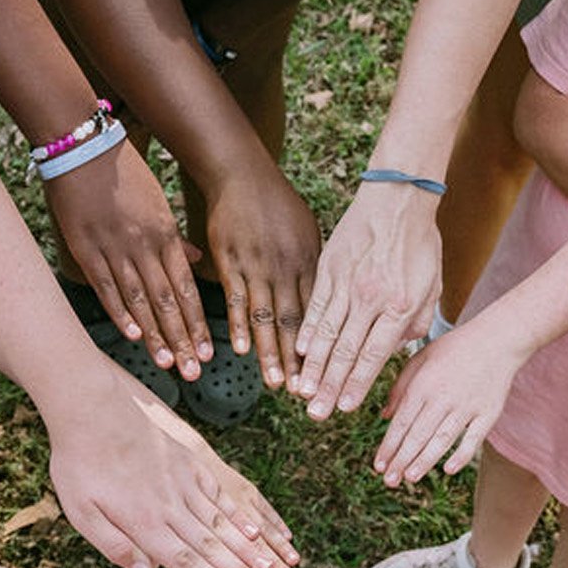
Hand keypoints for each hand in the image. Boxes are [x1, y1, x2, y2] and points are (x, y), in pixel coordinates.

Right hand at [46, 142, 211, 379]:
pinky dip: (120, 312)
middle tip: (194, 370)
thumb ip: (176, 237)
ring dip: (155, 334)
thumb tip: (198, 260)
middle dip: (182, 339)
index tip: (207, 351)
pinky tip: (133, 336)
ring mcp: (115, 248)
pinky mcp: (86, 248)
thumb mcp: (158, 203)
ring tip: (168, 364)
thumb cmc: (124, 173)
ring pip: (140, 300)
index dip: (197, 322)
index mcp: (165, 235)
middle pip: (168, 301)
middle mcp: (145, 245)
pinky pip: (107, 286)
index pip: (187, 288)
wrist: (84, 145)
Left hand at [47, 378, 298, 567]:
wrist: (90, 405)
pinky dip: (239, 515)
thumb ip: (112, 543)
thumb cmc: (79, 461)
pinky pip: (220, 494)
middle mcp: (170, 505)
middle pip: (211, 546)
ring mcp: (183, 481)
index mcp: (142, 521)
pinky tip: (254, 529)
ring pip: (221, 522)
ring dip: (247, 548)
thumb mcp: (80, 509)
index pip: (185, 561)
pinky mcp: (189, 462)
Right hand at [204, 163, 319, 390]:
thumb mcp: (312, 233)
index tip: (331, 374)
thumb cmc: (280, 205)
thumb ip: (321, 268)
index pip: (321, 312)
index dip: (326, 345)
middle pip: (296, 321)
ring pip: (266, 316)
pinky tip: (241, 350)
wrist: (242, 175)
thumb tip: (337, 301)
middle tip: (305, 393)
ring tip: (274, 384)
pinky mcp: (230, 262)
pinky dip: (238, 326)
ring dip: (270, 352)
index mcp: (311, 262)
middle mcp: (286, 267)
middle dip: (300, 360)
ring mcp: (257, 266)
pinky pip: (235, 298)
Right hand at [293, 182, 442, 419]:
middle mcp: (372, 298)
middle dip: (329, 387)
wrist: (398, 197)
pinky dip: (307, 330)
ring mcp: (348, 283)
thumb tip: (399, 349)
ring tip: (302, 392)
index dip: (358, 384)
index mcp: (400, 305)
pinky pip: (316, 305)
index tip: (344, 408)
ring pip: (327, 333)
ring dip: (313, 367)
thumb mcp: (432, 284)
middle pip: (347, 352)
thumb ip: (417, 320)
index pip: (374, 354)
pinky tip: (299, 351)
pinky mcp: (329, 268)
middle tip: (316, 414)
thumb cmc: (420, 243)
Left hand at [372, 327, 524, 487]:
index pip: (402, 421)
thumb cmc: (454, 349)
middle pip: (418, 434)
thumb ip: (400, 387)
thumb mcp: (420, 358)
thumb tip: (385, 417)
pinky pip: (473, 439)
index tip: (378, 465)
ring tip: (410, 478)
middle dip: (401, 459)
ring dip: (425, 461)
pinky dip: (461, 455)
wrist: (497, 339)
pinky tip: (448, 470)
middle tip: (389, 481)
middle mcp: (444, 397)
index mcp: (424, 384)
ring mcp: (467, 406)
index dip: (389, 445)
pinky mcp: (488, 413)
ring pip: (442, 439)